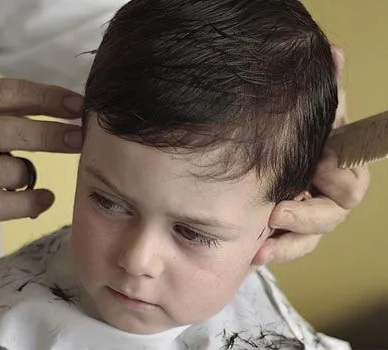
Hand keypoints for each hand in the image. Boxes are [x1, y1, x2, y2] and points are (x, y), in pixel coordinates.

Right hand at [0, 78, 83, 231]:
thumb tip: (59, 109)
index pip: (9, 94)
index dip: (48, 97)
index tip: (78, 104)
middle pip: (13, 131)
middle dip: (52, 134)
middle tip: (80, 138)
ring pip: (14, 170)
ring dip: (30, 174)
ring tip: (30, 177)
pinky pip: (1, 205)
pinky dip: (28, 203)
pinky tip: (44, 199)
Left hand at [252, 46, 369, 264]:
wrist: (256, 155)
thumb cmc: (288, 134)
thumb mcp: (304, 115)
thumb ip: (321, 91)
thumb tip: (334, 53)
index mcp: (335, 168)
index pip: (351, 180)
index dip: (340, 176)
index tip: (320, 164)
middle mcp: (324, 194)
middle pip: (332, 215)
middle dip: (308, 214)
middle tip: (278, 212)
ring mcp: (305, 215)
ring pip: (309, 238)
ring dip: (289, 243)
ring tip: (262, 245)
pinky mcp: (284, 232)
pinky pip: (285, 248)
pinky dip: (274, 251)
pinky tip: (255, 254)